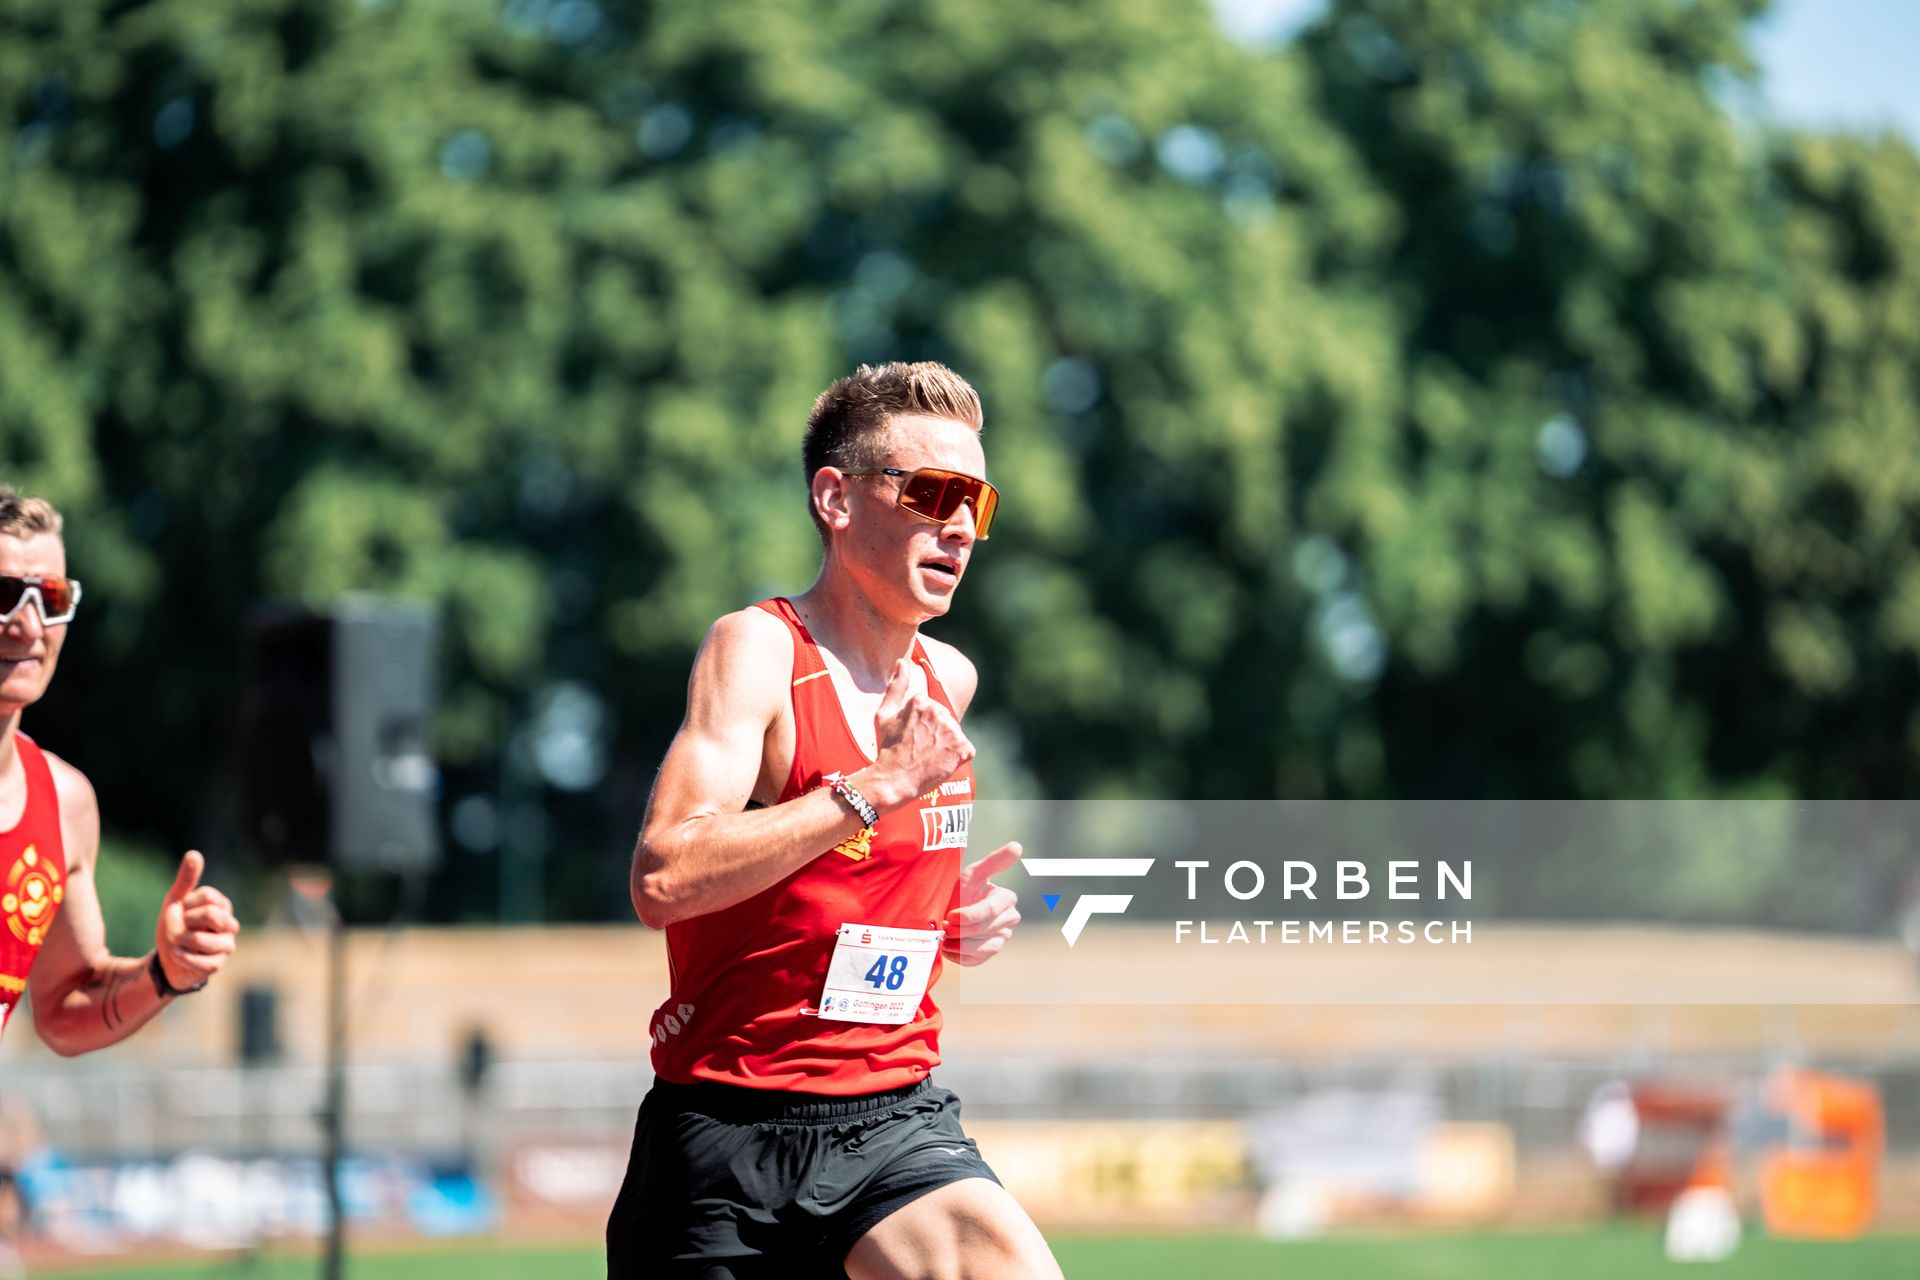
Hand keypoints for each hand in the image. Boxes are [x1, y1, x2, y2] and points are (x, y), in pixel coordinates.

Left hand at [154, 851, 239, 991]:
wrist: (168, 960)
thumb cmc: (176, 927)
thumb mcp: (176, 901)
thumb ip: (186, 879)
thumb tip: (194, 853)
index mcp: (222, 906)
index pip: (208, 896)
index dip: (186, 904)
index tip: (180, 911)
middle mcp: (230, 925)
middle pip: (212, 914)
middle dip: (186, 921)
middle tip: (179, 926)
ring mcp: (226, 946)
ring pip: (204, 939)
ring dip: (181, 940)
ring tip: (177, 942)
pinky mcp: (217, 964)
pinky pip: (199, 960)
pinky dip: (181, 956)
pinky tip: (176, 954)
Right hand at [861, 657, 973, 810]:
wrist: (894, 779)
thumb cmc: (887, 748)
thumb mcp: (884, 714)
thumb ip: (896, 686)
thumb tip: (902, 662)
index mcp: (921, 701)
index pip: (931, 710)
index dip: (921, 727)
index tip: (911, 738)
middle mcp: (939, 712)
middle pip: (945, 721)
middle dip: (936, 734)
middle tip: (919, 749)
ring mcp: (952, 730)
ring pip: (955, 735)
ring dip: (946, 745)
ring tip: (929, 756)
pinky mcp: (963, 748)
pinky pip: (966, 750)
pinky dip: (957, 758)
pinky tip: (941, 763)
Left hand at [943, 842, 1020, 965]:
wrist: (950, 909)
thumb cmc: (962, 889)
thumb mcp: (974, 873)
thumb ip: (995, 861)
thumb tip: (1017, 845)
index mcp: (1007, 899)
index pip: (989, 910)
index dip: (967, 915)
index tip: (949, 914)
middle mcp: (1009, 919)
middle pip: (982, 929)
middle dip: (959, 928)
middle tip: (943, 925)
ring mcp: (1002, 938)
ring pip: (980, 947)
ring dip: (958, 943)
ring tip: (944, 937)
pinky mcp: (990, 953)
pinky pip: (976, 960)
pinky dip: (958, 955)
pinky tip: (949, 946)